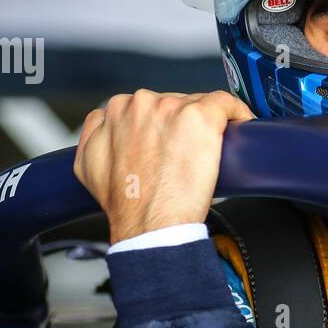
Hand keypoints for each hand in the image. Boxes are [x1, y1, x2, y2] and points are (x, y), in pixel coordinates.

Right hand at [74, 89, 254, 243]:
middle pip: (176, 102)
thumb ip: (95, 134)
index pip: (150, 105)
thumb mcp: (88, 165)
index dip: (165, 126)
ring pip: (199, 104)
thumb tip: (105, 122)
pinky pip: (226, 103)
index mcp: (117, 110)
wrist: (149, 225)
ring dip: (206, 125)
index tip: (174, 142)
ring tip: (208, 153)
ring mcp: (173, 108)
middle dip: (183, 125)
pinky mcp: (202, 117)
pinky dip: (236, 112)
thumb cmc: (125, 204)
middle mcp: (143, 103)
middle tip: (189, 155)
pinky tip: (240, 125)